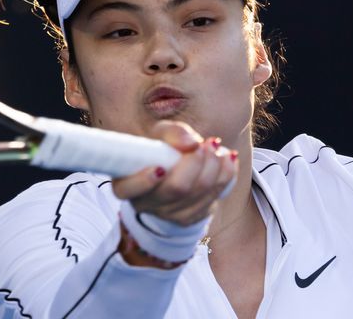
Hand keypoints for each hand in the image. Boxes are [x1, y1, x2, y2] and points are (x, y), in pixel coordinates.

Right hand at [112, 120, 237, 225]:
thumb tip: (192, 143)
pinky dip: (226, 174)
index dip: (143, 182)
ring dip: (215, 165)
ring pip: (200, 193)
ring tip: (214, 146)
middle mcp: (145, 204)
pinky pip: (215, 197)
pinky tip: (225, 158)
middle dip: (196, 162)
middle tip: (204, 143)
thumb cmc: (161, 150)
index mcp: (126, 183)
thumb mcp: (161, 134)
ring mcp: (169, 215)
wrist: (174, 170)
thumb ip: (173, 133)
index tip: (160, 168)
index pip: (128, 189)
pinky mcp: (191, 218)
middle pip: (177, 189)